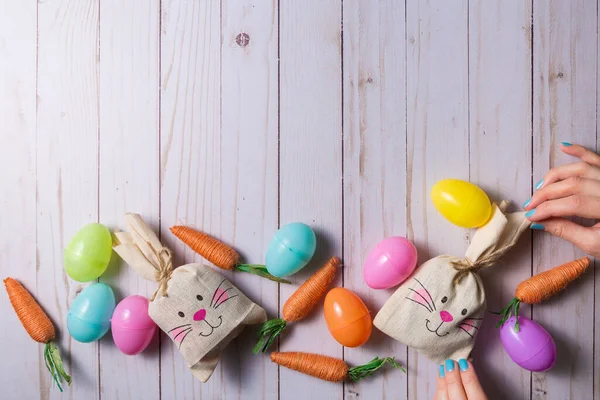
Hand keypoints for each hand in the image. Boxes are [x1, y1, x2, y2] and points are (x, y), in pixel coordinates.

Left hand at [434, 359, 486, 399]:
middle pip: (456, 392)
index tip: (464, 362)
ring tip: (442, 369)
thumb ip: (478, 391)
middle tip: (451, 362)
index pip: (473, 390)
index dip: (468, 374)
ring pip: (443, 397)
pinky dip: (438, 392)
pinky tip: (440, 384)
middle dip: (452, 375)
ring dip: (442, 382)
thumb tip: (467, 370)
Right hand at [523, 143, 599, 257]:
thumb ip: (566, 231)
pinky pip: (595, 158)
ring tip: (540, 187)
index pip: (571, 204)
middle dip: (546, 194)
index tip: (531, 216)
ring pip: (580, 169)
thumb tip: (538, 222)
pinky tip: (564, 147)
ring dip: (556, 175)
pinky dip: (580, 151)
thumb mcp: (593, 244)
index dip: (547, 209)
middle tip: (530, 204)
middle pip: (572, 185)